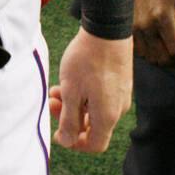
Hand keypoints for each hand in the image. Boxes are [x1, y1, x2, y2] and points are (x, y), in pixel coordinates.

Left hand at [49, 27, 132, 152]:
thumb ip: (69, 120)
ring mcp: (121, 94)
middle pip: (94, 126)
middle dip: (70, 118)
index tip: (59, 131)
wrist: (107, 29)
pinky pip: (101, 96)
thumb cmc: (86, 61)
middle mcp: (118, 108)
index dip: (75, 143)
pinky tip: (70, 80)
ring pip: (95, 109)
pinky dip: (84, 94)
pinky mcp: (120, 81)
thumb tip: (67, 141)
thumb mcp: (71, 92)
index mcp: (108, 116)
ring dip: (74, 104)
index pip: (95, 144)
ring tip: (57, 89)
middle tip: (53, 102)